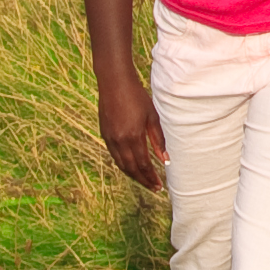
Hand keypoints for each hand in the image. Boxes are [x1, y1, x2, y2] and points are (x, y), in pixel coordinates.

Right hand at [97, 75, 166, 191]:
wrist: (114, 82)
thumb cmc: (136, 96)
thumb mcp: (152, 116)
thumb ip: (158, 139)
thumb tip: (165, 160)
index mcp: (132, 137)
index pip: (143, 164)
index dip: (151, 177)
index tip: (159, 186)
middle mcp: (119, 141)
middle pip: (131, 168)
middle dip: (143, 180)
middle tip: (154, 187)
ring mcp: (109, 138)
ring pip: (121, 164)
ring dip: (133, 174)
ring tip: (144, 180)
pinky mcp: (104, 134)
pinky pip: (114, 155)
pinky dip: (124, 164)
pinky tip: (131, 166)